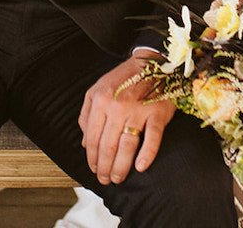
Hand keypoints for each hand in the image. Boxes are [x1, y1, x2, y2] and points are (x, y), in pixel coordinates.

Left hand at [78, 55, 175, 183]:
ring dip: (121, 167)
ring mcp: (138, 109)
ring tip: (118, 178)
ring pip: (127, 146)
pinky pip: (152, 137)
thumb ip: (86, 115)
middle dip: (104, 167)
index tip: (93, 169)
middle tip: (105, 180)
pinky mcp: (157, 112)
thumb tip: (85, 143)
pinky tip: (141, 167)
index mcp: (100, 100)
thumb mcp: (97, 90)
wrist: (152, 63)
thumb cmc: (123, 79)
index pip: (92, 138)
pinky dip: (147, 154)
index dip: (92, 158)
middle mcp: (118, 105)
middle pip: (108, 146)